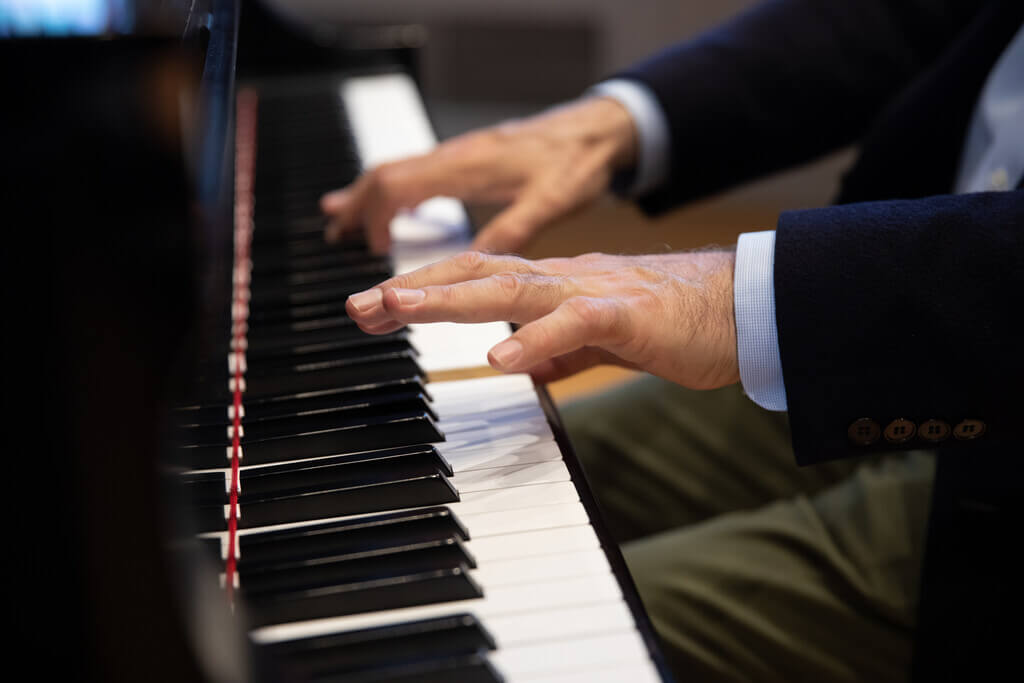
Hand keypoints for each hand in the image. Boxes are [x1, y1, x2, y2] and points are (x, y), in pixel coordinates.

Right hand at [321, 96, 636, 254]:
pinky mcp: (472, 158)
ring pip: (400, 169)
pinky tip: (393, 206)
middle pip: (387, 174)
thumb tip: (472, 264)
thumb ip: (512, 230)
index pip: (398, 185)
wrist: (600, 128)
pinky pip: (419, 171)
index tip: (369, 253)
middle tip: (333, 234)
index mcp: (469, 166)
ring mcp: (462, 154)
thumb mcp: (550, 202)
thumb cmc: (578, 162)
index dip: (374, 218)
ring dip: (369, 194)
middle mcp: (458, 156)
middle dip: (356, 205)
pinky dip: (394, 189)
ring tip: (341, 218)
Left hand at [345, 250, 739, 387]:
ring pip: (514, 288)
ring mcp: (595, 291)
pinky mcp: (629, 315)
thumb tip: (519, 363)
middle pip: (478, 272)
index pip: (477, 278)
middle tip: (358, 307)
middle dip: (415, 288)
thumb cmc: (675, 321)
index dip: (424, 290)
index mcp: (556, 285)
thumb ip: (559, 349)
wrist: (744, 307)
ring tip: (400, 307)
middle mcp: (566, 279)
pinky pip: (576, 324)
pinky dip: (535, 338)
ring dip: (453, 298)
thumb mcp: (602, 340)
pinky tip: (499, 358)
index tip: (375, 310)